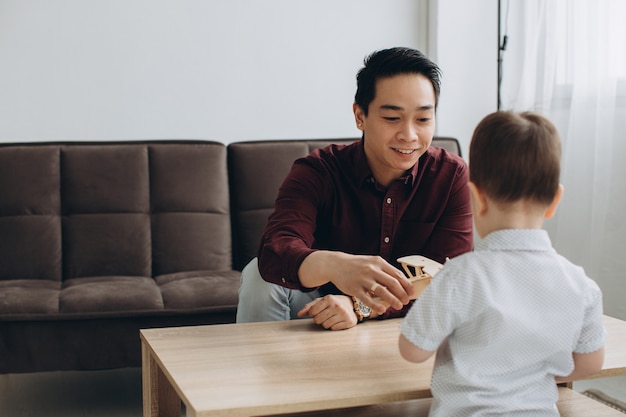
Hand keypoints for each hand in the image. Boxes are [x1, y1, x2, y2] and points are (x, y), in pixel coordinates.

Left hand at [297, 295, 356, 329]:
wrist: (351, 304)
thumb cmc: (333, 303)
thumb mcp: (321, 301)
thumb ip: (309, 307)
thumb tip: (299, 314)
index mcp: (329, 298)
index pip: (312, 312)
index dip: (313, 313)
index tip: (318, 311)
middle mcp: (337, 305)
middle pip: (318, 320)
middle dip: (319, 319)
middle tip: (325, 315)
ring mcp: (344, 314)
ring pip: (326, 325)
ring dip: (326, 323)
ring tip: (332, 317)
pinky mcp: (349, 321)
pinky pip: (334, 329)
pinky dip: (334, 326)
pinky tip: (338, 321)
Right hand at [298, 251, 414, 314]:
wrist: (336, 264)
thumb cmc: (358, 265)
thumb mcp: (372, 262)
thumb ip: (385, 271)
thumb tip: (402, 283)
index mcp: (378, 262)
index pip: (397, 274)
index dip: (406, 285)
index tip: (411, 293)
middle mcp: (371, 270)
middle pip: (392, 283)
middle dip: (402, 294)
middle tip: (406, 301)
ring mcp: (362, 279)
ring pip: (382, 291)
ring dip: (393, 300)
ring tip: (398, 306)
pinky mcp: (354, 288)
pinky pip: (367, 299)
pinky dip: (375, 305)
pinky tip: (382, 310)